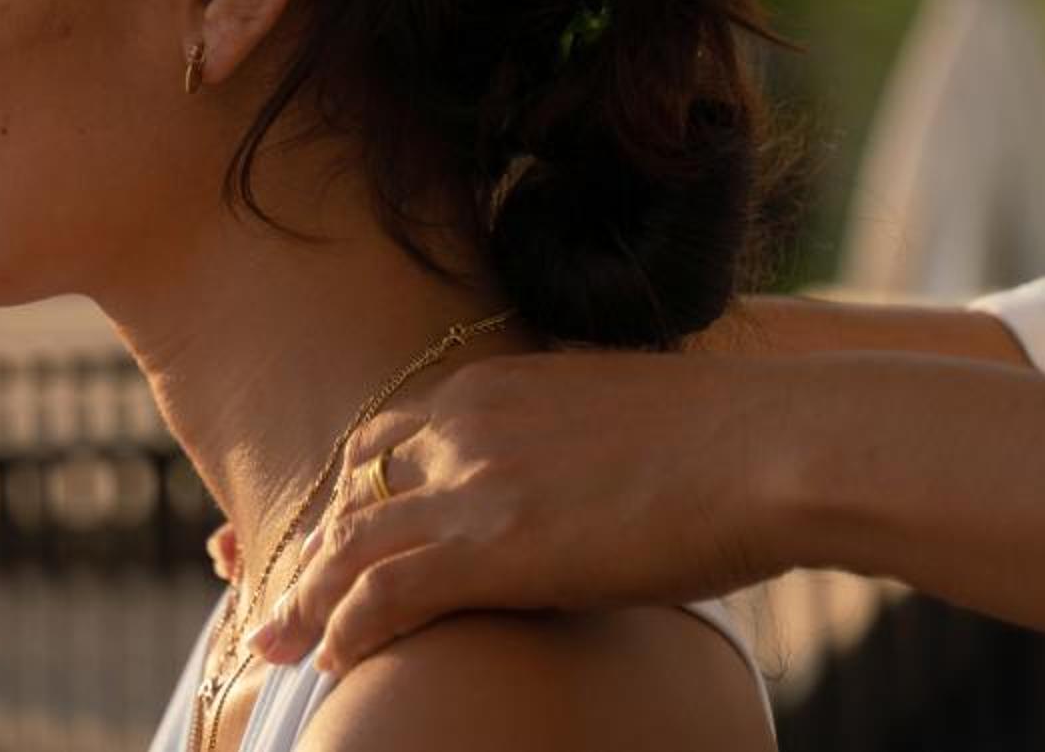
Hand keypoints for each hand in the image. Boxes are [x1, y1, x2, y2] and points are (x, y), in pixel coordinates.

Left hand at [245, 349, 792, 673]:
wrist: (777, 442)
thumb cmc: (736, 438)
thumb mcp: (621, 419)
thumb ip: (569, 444)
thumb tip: (580, 484)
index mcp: (492, 384)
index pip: (383, 438)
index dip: (344, 491)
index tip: (319, 532)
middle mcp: (464, 421)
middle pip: (349, 487)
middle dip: (305, 545)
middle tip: (266, 590)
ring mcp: (474, 481)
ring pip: (350, 545)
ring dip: (304, 599)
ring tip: (274, 645)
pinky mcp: (496, 544)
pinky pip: (387, 592)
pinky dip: (347, 626)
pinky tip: (333, 660)